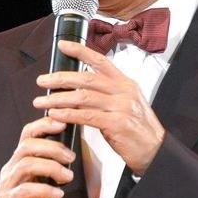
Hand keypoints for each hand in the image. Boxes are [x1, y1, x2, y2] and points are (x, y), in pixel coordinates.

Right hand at [0, 116, 74, 197]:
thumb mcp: (46, 185)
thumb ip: (54, 170)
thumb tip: (71, 154)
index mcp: (19, 161)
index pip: (28, 134)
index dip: (44, 124)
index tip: (64, 122)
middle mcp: (10, 169)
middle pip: (27, 145)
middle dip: (52, 147)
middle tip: (71, 157)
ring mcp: (8, 185)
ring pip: (26, 164)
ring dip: (51, 167)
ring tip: (68, 176)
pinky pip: (26, 190)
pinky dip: (45, 189)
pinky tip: (59, 193)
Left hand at [33, 39, 165, 176]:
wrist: (155, 151)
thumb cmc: (137, 130)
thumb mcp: (125, 104)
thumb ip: (106, 94)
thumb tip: (78, 90)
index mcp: (125, 83)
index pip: (101, 61)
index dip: (81, 51)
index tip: (63, 45)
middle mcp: (124, 91)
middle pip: (87, 79)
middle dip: (60, 78)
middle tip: (42, 80)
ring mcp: (121, 107)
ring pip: (83, 97)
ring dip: (58, 99)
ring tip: (41, 101)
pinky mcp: (117, 124)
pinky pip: (87, 116)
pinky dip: (68, 115)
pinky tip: (55, 115)